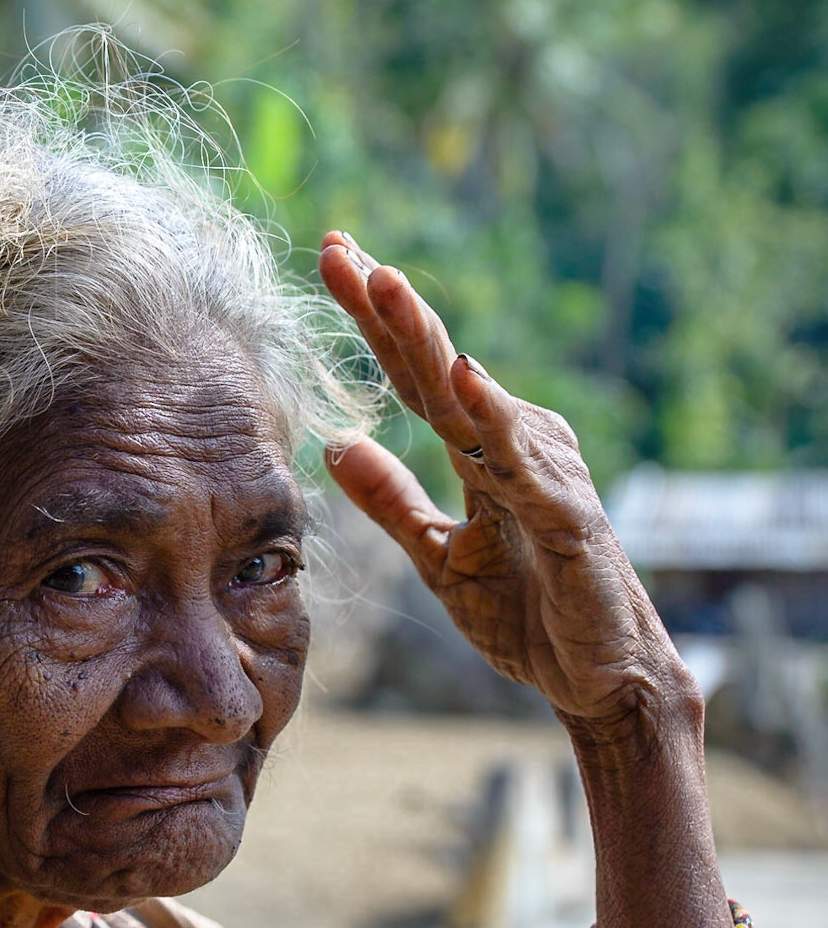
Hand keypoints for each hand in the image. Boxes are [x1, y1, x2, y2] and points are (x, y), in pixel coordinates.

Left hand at [318, 234, 692, 742]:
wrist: (597, 678)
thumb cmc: (528, 614)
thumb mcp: (437, 556)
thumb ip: (391, 501)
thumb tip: (335, 442)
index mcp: (480, 452)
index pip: (414, 377)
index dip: (371, 323)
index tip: (329, 261)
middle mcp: (515, 446)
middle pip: (438, 366)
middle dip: (387, 307)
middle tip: (339, 250)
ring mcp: (544, 475)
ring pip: (474, 398)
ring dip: (428, 339)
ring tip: (385, 283)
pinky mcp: (567, 517)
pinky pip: (522, 463)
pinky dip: (493, 416)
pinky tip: (462, 375)